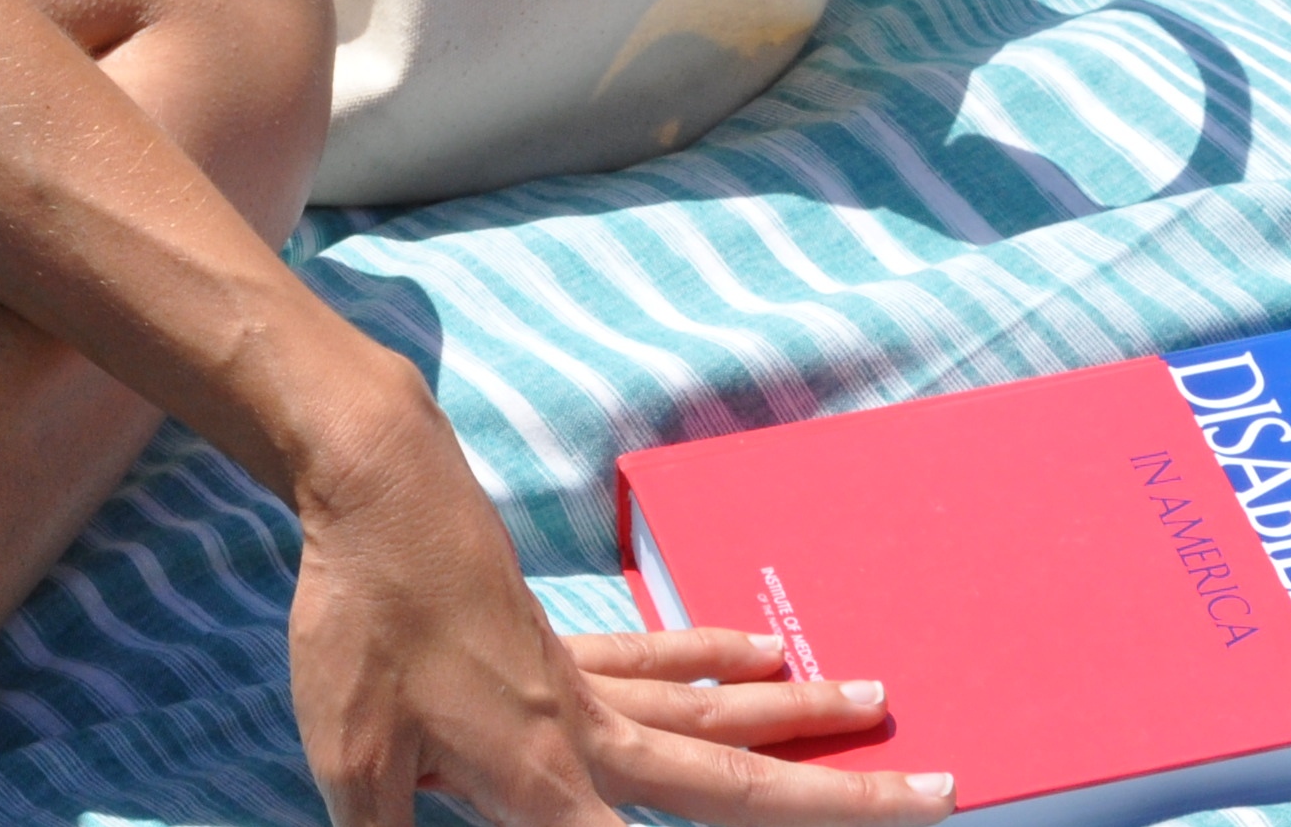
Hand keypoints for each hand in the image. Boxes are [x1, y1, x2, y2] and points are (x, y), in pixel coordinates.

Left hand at [285, 378, 952, 826]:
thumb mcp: (351, 763)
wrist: (378, 493)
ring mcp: (581, 680)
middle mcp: (588, 736)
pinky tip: (759, 648)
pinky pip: (655, 658)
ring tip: (877, 701)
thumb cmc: (360, 629)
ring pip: (714, 710)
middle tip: (940, 790)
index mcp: (542, 788)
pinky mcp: (558, 638)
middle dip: (836, 801)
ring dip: (798, 715)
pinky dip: (711, 656)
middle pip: (735, 785)